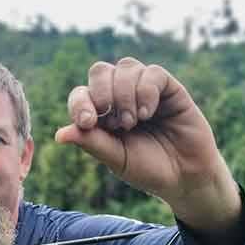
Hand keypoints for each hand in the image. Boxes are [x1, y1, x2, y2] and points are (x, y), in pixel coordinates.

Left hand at [54, 57, 240, 231]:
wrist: (185, 177)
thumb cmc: (149, 170)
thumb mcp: (116, 159)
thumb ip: (91, 142)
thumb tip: (59, 135)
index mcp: (103, 114)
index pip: (82, 94)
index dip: (80, 103)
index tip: (87, 122)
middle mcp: (121, 97)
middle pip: (100, 71)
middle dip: (102, 92)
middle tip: (112, 120)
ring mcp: (145, 90)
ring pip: (125, 67)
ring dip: (124, 94)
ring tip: (133, 121)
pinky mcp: (169, 88)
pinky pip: (152, 73)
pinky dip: (145, 90)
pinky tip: (147, 113)